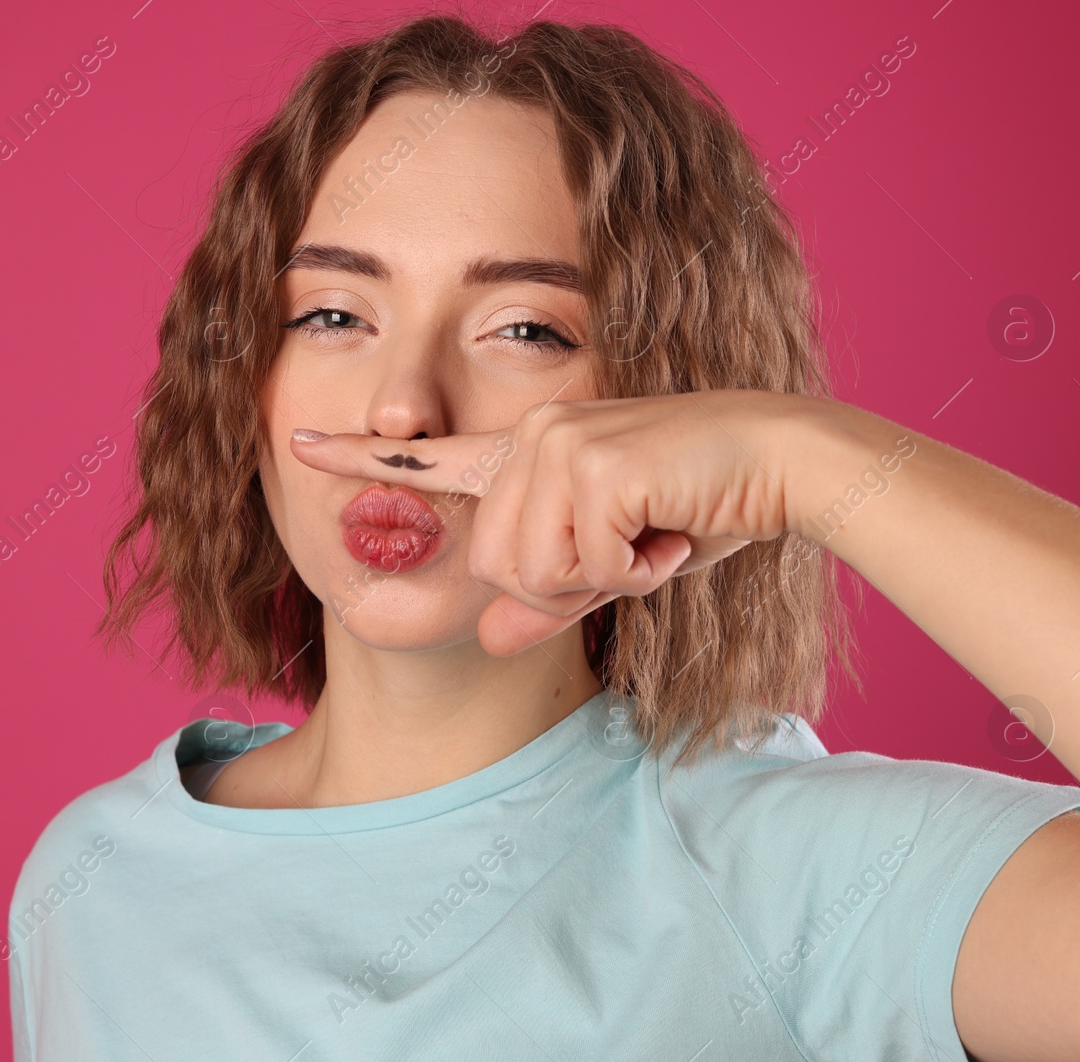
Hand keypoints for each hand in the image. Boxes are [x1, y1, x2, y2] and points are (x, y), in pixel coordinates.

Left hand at [289, 390, 803, 655]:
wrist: (781, 460)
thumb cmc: (701, 505)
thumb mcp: (614, 567)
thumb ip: (549, 598)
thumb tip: (492, 640)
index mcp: (526, 454)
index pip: (429, 461)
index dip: (359, 460)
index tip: (298, 444)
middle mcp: (528, 440)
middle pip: (492, 568)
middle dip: (562, 589)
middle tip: (630, 552)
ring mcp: (555, 445)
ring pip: (530, 573)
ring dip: (598, 582)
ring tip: (650, 535)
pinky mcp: (590, 463)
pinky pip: (583, 568)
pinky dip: (633, 572)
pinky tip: (669, 530)